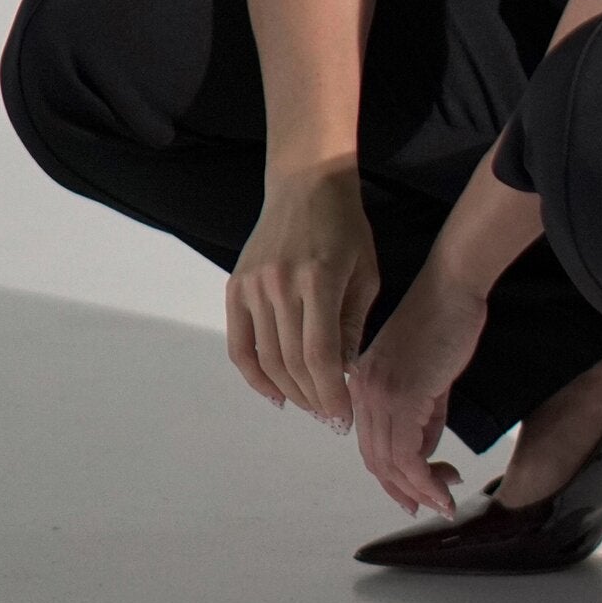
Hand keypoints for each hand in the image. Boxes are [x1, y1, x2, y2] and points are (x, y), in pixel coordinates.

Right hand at [226, 162, 379, 423]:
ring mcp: (252, 286)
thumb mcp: (366, 274)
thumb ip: (353, 326)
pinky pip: (239, 344)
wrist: (306, 183)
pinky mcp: (235, 287)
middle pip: (291, 363)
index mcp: (319, 280)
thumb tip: (343, 375)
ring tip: (310, 405)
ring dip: (288, 390)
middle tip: (329, 417)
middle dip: (313, 398)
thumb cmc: (346, 227)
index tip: (342, 419)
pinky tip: (274, 393)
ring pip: (265, 358)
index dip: (330, 395)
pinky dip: (254, 375)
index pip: (319, 355)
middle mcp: (280, 285)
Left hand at [348, 256, 489, 516]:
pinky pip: (408, 455)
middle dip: (406, 491)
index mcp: (363, 385)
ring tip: (446, 501)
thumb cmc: (445, 320)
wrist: (453, 286)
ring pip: (391, 464)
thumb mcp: (430, 378)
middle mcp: (362, 393)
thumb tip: (426, 455)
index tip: (421, 493)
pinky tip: (447, 487)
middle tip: (436, 504)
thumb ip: (424, 416)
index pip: (372, 445)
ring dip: (421, 491)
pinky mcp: (402, 396)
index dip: (395, 477)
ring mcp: (379, 394)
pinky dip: (426, 480)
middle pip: (377, 460)